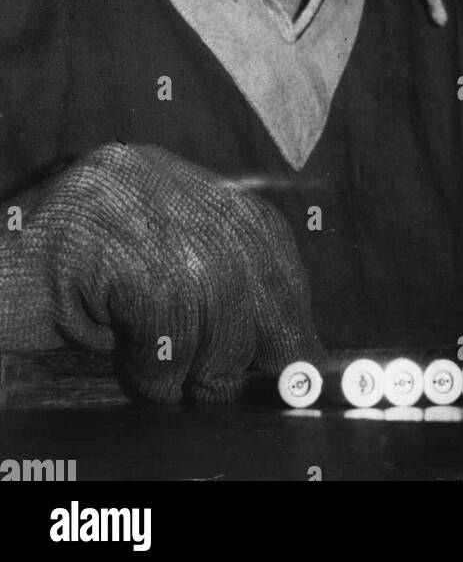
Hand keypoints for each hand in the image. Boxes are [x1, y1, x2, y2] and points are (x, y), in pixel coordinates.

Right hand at [3, 143, 318, 401]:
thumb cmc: (62, 301)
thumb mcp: (150, 287)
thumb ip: (212, 296)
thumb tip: (288, 349)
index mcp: (174, 179)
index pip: (259, 228)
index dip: (287, 294)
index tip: (300, 354)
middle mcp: (153, 174)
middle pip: (243, 257)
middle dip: (251, 335)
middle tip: (223, 386)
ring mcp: (122, 196)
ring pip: (210, 289)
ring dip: (196, 358)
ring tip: (163, 379)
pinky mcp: (95, 234)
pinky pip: (161, 311)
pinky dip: (157, 362)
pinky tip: (133, 369)